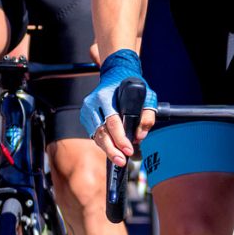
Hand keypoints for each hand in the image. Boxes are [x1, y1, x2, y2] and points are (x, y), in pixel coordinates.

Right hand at [81, 49, 157, 165]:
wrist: (116, 73)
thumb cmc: (132, 85)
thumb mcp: (147, 95)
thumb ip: (147, 115)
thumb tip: (140, 136)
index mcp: (106, 96)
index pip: (112, 121)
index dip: (120, 138)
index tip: (129, 149)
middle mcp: (93, 103)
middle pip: (101, 132)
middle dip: (112, 149)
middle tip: (122, 160)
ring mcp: (87, 109)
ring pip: (96, 135)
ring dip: (108, 149)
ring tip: (119, 159)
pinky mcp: (86, 116)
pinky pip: (94, 133)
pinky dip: (104, 142)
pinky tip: (113, 149)